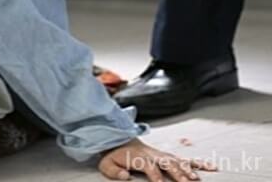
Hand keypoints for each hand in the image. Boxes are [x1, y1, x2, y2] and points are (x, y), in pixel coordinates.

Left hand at [99, 138, 216, 180]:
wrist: (120, 141)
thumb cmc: (114, 156)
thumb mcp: (107, 164)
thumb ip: (113, 171)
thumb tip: (125, 177)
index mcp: (138, 157)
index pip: (149, 167)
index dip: (155, 175)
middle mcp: (153, 155)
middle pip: (167, 163)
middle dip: (176, 172)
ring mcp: (162, 155)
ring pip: (178, 161)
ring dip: (188, 169)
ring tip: (196, 179)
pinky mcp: (169, 156)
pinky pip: (185, 159)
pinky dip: (198, 163)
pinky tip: (211, 167)